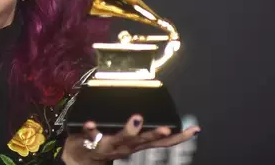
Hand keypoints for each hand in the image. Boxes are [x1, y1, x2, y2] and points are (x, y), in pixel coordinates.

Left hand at [62, 115, 199, 164]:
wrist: (81, 159)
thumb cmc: (107, 145)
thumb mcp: (130, 140)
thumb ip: (144, 131)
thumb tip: (163, 115)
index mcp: (137, 144)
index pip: (163, 142)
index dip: (179, 137)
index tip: (194, 130)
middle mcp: (127, 146)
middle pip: (144, 141)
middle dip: (155, 134)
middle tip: (166, 127)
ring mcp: (109, 145)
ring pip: (120, 139)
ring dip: (129, 131)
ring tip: (136, 118)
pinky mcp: (91, 142)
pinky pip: (90, 136)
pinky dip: (91, 129)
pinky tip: (91, 122)